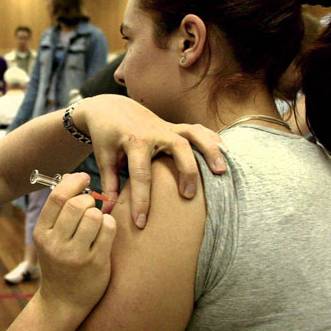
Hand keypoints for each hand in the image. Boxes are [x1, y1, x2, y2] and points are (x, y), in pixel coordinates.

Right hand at [33, 173, 116, 315]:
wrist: (62, 301)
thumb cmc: (58, 262)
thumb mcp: (49, 237)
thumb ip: (58, 209)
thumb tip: (71, 176)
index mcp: (42, 233)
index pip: (57, 197)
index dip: (73, 182)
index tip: (83, 178)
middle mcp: (56, 244)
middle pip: (77, 204)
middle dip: (88, 199)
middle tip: (90, 205)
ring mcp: (76, 255)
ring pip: (95, 215)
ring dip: (99, 213)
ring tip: (96, 222)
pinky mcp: (95, 263)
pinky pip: (108, 228)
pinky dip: (109, 224)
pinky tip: (104, 232)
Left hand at [74, 95, 225, 227]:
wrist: (111, 107)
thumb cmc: (106, 135)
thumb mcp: (104, 157)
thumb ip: (109, 183)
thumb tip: (108, 212)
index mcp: (134, 140)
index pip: (140, 174)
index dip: (141, 201)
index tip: (141, 223)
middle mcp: (155, 132)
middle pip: (178, 148)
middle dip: (186, 172)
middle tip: (188, 197)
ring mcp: (168, 127)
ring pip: (194, 135)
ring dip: (209, 152)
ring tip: (221, 173)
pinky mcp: (175, 126)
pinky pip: (199, 130)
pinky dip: (212, 140)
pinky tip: (227, 155)